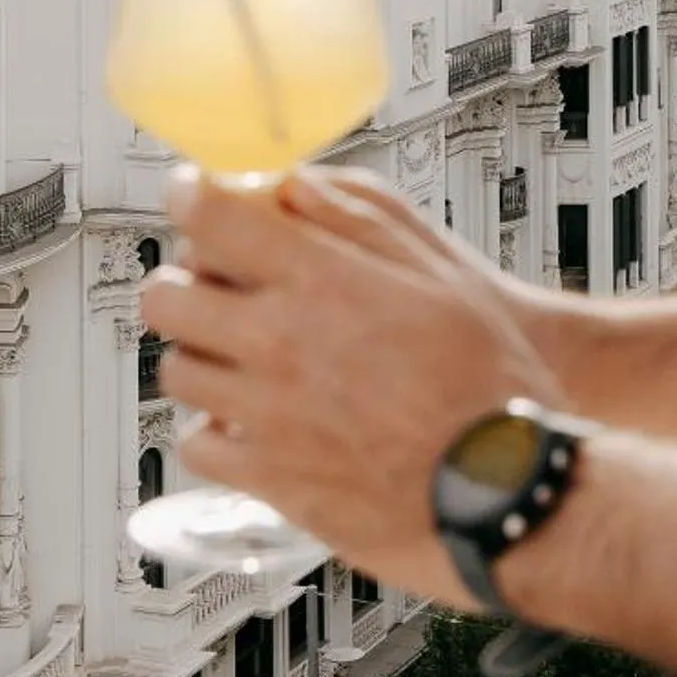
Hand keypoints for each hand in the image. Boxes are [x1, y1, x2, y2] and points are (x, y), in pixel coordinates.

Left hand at [142, 165, 562, 607]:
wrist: (508, 488)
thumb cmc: (491, 382)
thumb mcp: (441, 272)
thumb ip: (358, 221)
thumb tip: (295, 188)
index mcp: (320, 282)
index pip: (210, 217)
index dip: (190, 194)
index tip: (191, 194)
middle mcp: (278, 344)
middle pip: (167, 295)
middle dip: (183, 279)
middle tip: (209, 283)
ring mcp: (265, 414)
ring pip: (176, 369)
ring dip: (199, 352)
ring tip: (236, 355)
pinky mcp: (268, 478)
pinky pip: (198, 444)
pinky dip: (213, 428)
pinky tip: (247, 420)